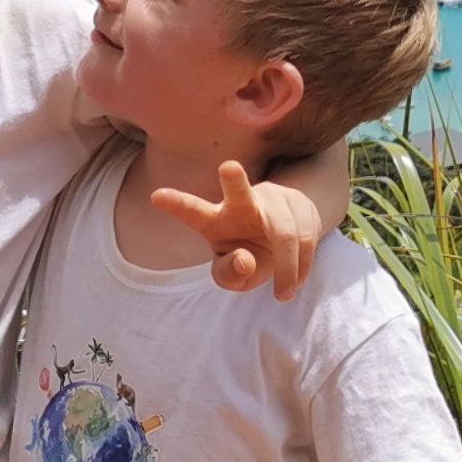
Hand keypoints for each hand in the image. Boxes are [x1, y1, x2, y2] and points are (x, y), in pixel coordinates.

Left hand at [153, 161, 325, 299]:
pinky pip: (306, 240)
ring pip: (283, 232)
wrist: (286, 238)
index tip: (155, 196)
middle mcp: (241, 204)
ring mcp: (272, 200)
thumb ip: (230, 275)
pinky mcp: (299, 206)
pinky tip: (295, 283)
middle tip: (228, 166)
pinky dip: (301, 268)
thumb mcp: (232, 274)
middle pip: (239, 191)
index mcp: (213, 220)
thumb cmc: (248, 255)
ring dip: (286, 268)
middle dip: (234, 179)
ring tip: (283, 295)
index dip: (176, 204)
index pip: (192, 212)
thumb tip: (246, 260)